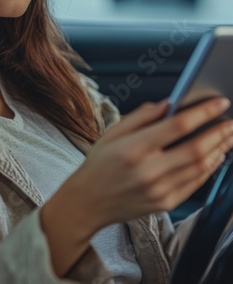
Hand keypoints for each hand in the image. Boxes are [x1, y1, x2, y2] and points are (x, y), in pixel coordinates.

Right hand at [40, 97, 232, 276]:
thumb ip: (141, 116)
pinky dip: (209, 168)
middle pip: (195, 149)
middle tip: (231, 120)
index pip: (177, 126)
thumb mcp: (112, 132)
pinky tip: (215, 156)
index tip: (220, 103)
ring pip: (199, 167)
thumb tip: (169, 103)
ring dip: (219, 149)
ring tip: (228, 135)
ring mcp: (159, 190)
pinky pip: (195, 184)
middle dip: (219, 132)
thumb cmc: (99, 164)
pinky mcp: (165, 203)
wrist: (89, 202)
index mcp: (134, 148)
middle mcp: (148, 171)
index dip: (202, 113)